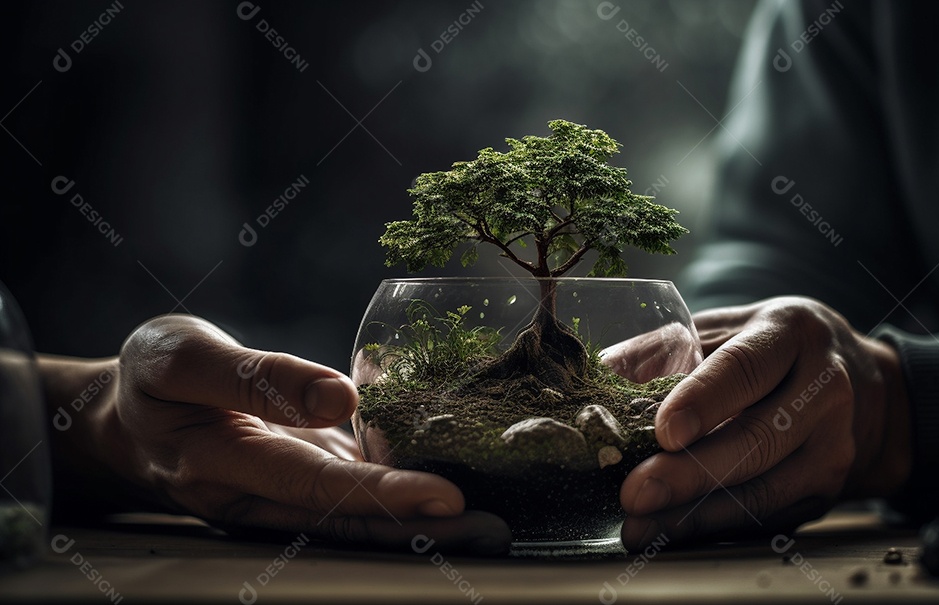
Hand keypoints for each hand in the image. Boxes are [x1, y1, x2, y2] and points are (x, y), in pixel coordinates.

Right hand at [41, 314, 510, 552]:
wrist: (126, 418)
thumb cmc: (153, 381)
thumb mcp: (184, 359)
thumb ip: (260, 379)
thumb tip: (341, 397)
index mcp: (220, 465)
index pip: (312, 485)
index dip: (380, 494)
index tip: (443, 496)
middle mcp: (254, 497)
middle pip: (345, 518)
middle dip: (418, 528)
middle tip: (489, 528)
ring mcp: (278, 497)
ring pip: (352, 517)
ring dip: (417, 525)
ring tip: (485, 525)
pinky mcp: (295, 483)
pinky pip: (349, 495)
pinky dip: (397, 497)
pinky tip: (444, 495)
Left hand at [618, 297, 910, 549]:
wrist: (863, 387)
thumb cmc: (774, 350)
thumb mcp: (730, 328)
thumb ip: (668, 348)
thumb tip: (605, 371)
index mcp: (790, 333)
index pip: (746, 367)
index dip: (704, 400)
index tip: (664, 430)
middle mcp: (824, 389)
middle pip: (757, 438)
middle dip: (690, 473)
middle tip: (635, 492)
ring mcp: (833, 445)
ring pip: (764, 489)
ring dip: (695, 515)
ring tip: (641, 525)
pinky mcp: (826, 490)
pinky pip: (767, 516)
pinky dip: (715, 528)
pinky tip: (672, 533)